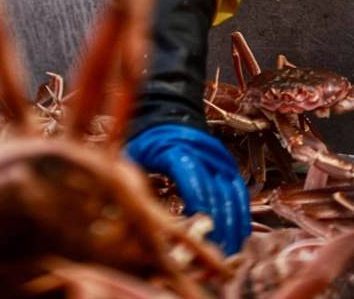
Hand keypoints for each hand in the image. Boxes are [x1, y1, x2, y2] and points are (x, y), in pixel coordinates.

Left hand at [125, 124, 249, 254]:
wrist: (167, 119)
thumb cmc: (147, 143)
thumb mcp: (134, 157)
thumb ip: (136, 184)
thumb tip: (137, 221)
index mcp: (176, 149)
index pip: (193, 179)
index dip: (197, 207)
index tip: (194, 236)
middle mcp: (203, 153)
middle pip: (216, 192)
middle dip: (217, 226)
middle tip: (212, 255)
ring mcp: (219, 159)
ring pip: (232, 195)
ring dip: (232, 226)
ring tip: (227, 254)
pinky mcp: (228, 165)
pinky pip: (239, 192)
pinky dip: (240, 215)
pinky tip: (238, 237)